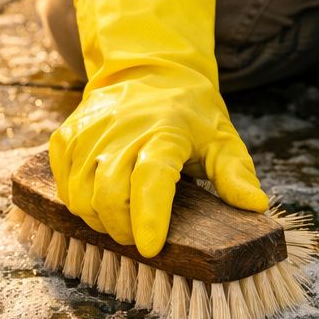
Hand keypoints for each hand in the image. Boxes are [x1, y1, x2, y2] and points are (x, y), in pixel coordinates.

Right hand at [50, 0, 267, 257]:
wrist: (148, 70)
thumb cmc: (190, 114)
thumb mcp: (222, 139)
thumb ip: (235, 176)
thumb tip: (256, 206)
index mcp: (164, 133)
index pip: (151, 180)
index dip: (148, 218)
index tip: (150, 248)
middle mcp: (121, 131)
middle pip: (108, 195)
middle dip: (122, 230)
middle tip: (138, 238)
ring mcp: (89, 132)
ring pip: (79, 195)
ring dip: (98, 220)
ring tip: (118, 222)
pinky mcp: (67, 136)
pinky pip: (62, 182)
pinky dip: (77, 201)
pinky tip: (98, 199)